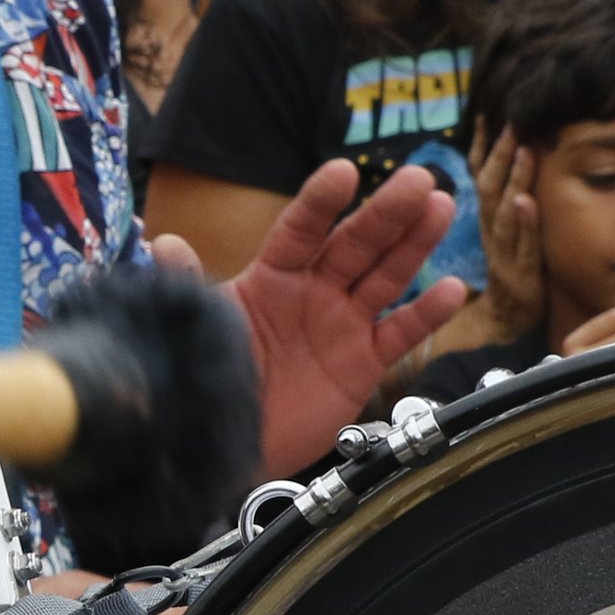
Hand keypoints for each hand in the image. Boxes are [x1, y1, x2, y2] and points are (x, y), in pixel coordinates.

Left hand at [181, 157, 468, 477]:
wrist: (227, 443)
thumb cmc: (209, 376)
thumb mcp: (198, 328)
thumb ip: (187, 285)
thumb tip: (161, 242)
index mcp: (272, 275)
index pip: (300, 229)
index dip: (320, 203)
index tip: (343, 172)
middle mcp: (314, 291)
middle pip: (355, 244)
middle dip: (386, 212)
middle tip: (417, 177)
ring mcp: (343, 324)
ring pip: (385, 276)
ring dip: (414, 244)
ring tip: (440, 206)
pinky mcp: (364, 363)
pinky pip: (400, 334)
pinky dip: (426, 314)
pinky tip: (452, 288)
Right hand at [466, 128, 544, 340]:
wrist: (511, 320)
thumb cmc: (515, 267)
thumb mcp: (508, 227)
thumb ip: (508, 193)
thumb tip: (518, 151)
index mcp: (487, 218)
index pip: (481, 175)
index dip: (482, 144)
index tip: (487, 111)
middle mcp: (490, 231)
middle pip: (488, 188)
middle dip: (497, 154)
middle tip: (510, 120)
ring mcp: (504, 253)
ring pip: (503, 213)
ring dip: (512, 181)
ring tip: (522, 150)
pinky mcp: (522, 275)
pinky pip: (523, 247)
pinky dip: (525, 224)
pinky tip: (529, 202)